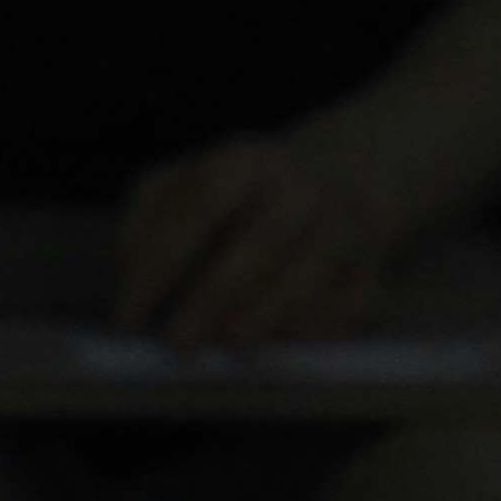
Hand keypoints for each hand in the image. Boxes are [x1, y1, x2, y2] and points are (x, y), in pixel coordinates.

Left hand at [116, 130, 403, 348]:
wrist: (353, 167)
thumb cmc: (251, 187)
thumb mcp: (197, 173)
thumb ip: (150, 208)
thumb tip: (127, 263)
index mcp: (247, 160)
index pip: (200, 203)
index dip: (161, 259)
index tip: (129, 310)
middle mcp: (299, 188)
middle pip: (258, 244)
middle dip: (213, 297)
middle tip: (178, 340)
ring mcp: (343, 225)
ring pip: (308, 274)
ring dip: (265, 314)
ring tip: (229, 339)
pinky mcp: (373, 265)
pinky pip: (347, 302)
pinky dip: (314, 326)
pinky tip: (284, 339)